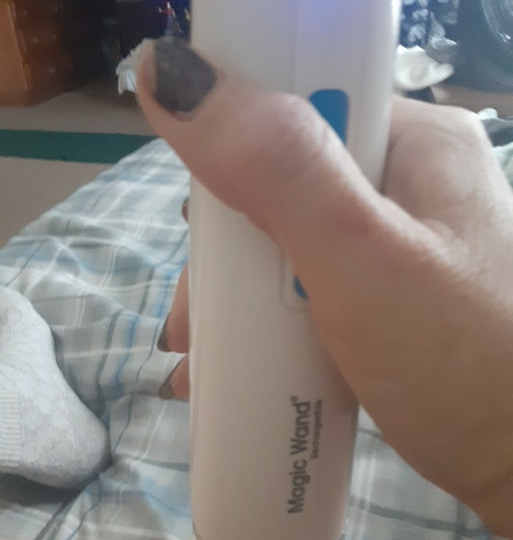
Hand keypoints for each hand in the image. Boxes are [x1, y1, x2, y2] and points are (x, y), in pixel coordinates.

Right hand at [137, 39, 512, 536]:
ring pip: (289, 243)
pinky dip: (267, 319)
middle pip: (283, 188)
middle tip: (192, 320)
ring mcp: (398, 244)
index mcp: (415, 144)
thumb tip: (175, 76)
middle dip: (226, 257)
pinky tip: (236, 361)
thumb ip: (281, 171)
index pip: (302, 108)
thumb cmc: (460, 369)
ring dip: (237, 297)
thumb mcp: (364, 262)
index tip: (200, 233)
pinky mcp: (387, 295)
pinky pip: (308, 284)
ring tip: (198, 359)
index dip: (235, 156)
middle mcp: (408, 183)